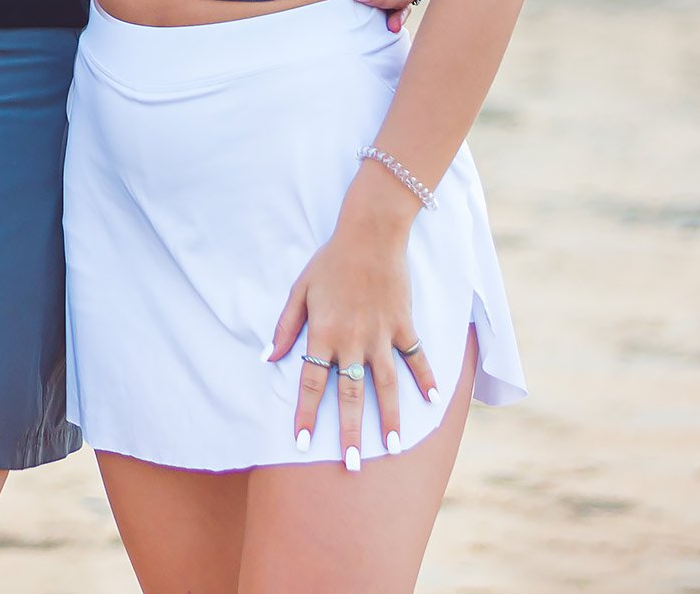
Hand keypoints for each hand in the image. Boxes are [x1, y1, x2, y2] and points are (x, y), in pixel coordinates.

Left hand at [264, 201, 439, 469]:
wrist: (369, 235)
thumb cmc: (329, 262)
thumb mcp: (299, 290)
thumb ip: (285, 326)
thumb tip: (268, 358)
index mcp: (323, 333)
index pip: (312, 383)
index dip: (306, 414)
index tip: (301, 443)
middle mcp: (353, 340)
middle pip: (350, 394)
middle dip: (350, 432)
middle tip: (353, 465)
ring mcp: (382, 334)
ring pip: (386, 385)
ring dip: (389, 417)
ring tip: (392, 446)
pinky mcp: (404, 324)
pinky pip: (416, 357)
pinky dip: (426, 379)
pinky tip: (431, 403)